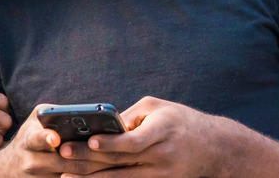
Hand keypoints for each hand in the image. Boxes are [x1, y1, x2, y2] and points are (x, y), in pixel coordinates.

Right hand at [0, 105, 113, 177]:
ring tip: (117, 160)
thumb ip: (55, 114)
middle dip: (90, 155)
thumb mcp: (34, 123)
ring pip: (74, 176)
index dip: (45, 139)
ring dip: (96, 169)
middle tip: (112, 149)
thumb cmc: (30, 138)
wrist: (10, 169)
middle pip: (65, 161)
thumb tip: (87, 111)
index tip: (56, 139)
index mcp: (28, 139)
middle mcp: (32, 161)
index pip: (36, 138)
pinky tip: (107, 172)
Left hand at [56, 96, 218, 177]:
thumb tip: (100, 126)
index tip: (90, 139)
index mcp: (162, 131)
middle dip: (89, 159)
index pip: (134, 141)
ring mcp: (161, 175)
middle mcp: (162, 156)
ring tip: (66, 177)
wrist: (215, 148)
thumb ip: (129, 117)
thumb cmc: (180, 120)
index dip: (111, 142)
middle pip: (120, 162)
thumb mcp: (157, 108)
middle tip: (63, 154)